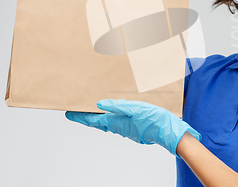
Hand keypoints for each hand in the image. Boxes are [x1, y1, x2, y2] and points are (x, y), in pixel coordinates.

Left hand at [65, 99, 200, 156]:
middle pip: (98, 122)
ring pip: (109, 123)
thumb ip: (117, 106)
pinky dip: (112, 117)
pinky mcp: (135, 128)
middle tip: (78, 111)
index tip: (68, 113)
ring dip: (100, 117)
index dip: (80, 116)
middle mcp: (120, 127)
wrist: (169, 132)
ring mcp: (128, 129)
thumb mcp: (135, 108)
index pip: (93, 119)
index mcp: (117, 122)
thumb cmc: (154, 120)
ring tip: (94, 110)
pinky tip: (116, 113)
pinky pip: (119, 122)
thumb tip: (98, 105)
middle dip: (88, 116)